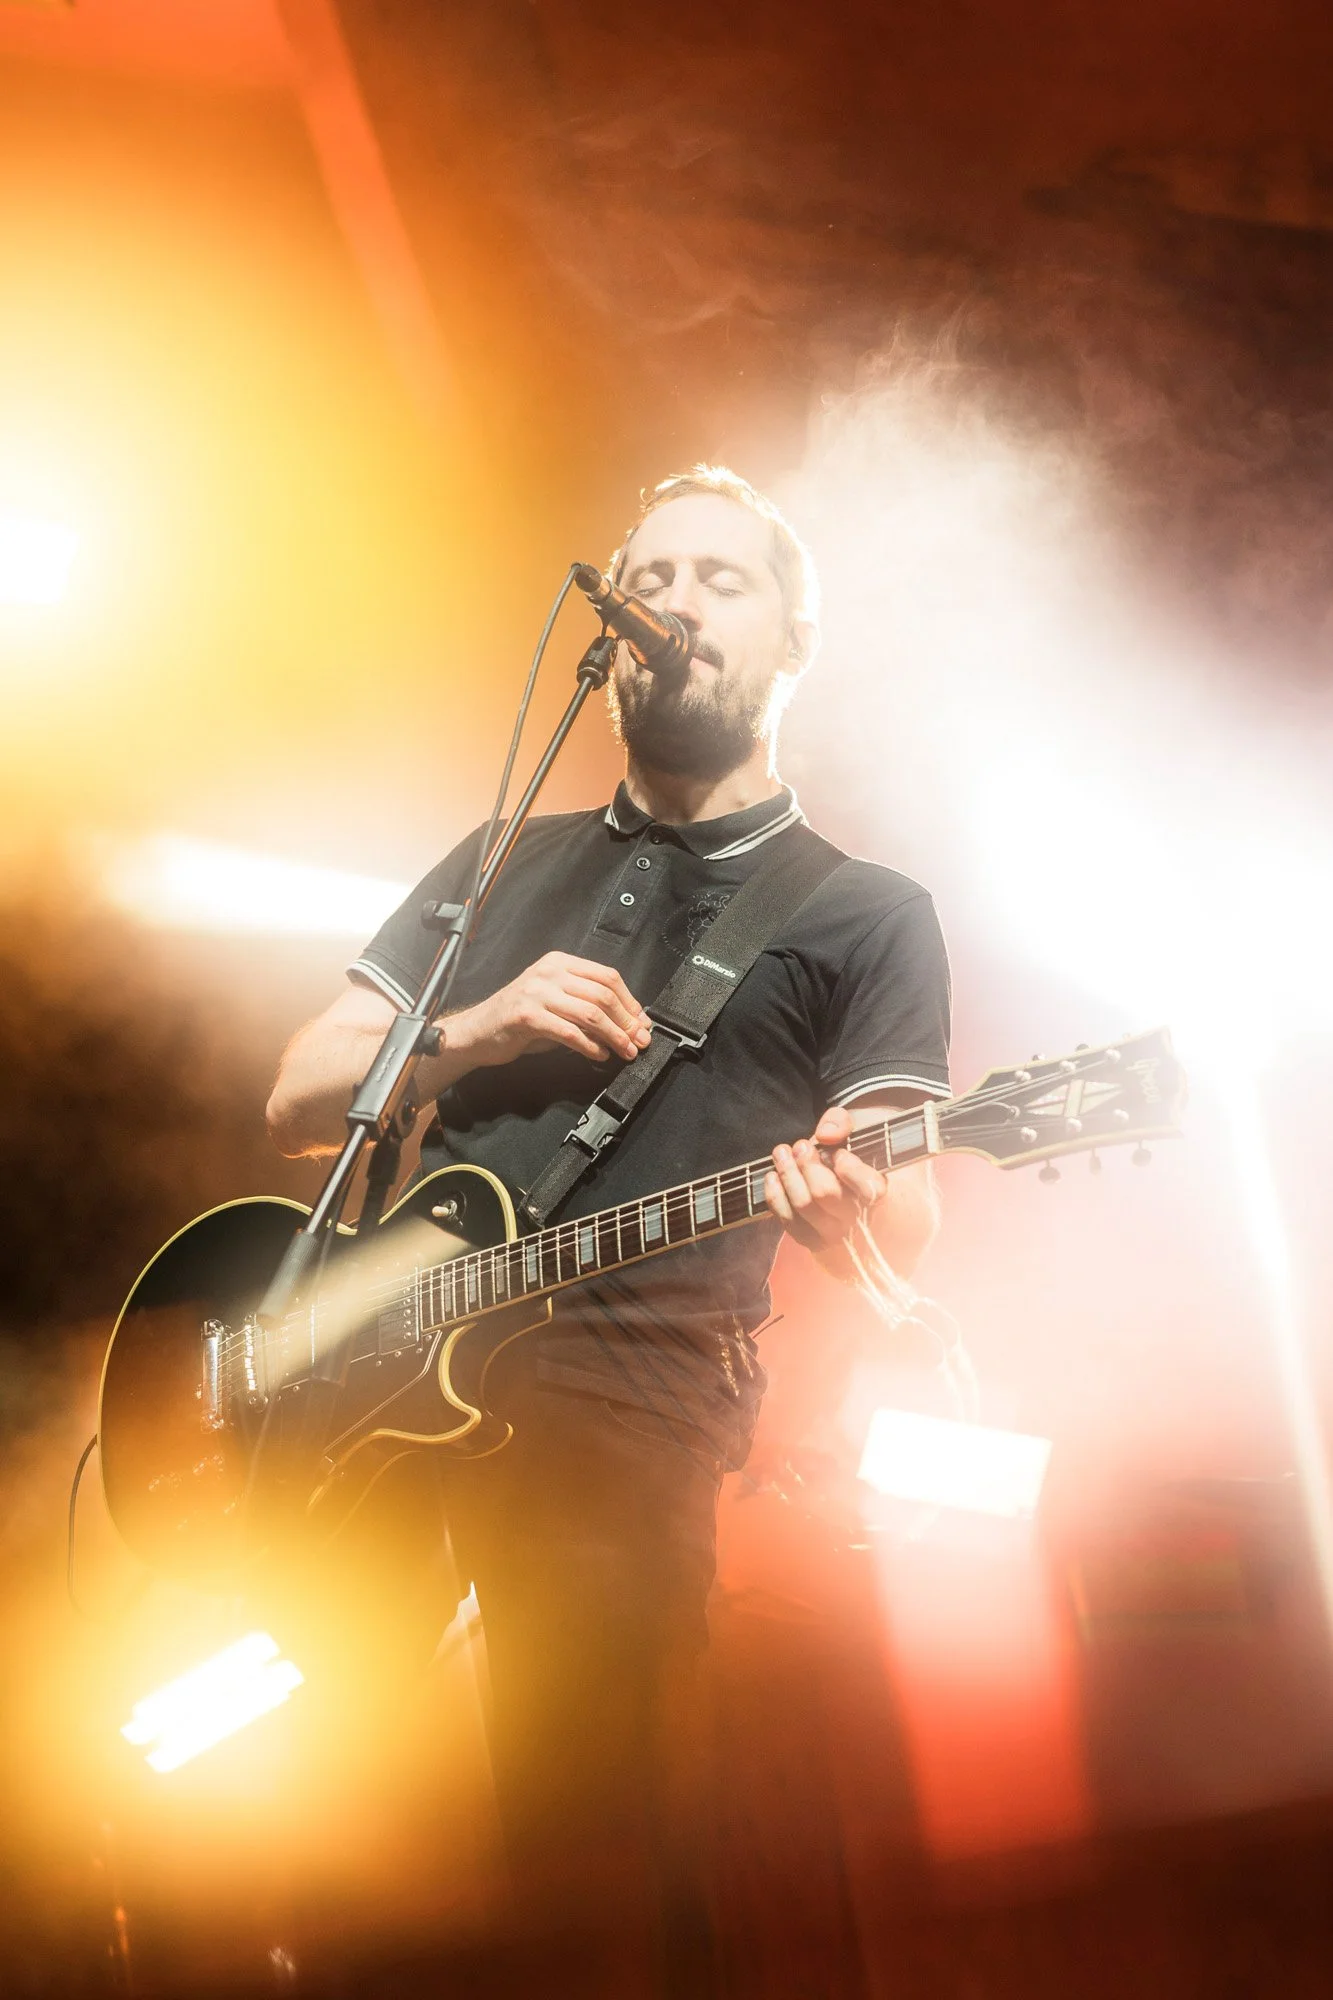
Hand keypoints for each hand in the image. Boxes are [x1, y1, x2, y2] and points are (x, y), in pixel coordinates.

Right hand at [444, 952, 652, 1068]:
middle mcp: (549, 972)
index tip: (642, 1023)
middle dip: (627, 1021)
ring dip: (614, 1036)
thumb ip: (586, 1007)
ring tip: (626, 1051)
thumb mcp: (556, 1004)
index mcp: (559, 962)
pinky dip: (590, 1046)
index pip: (607, 976)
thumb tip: (628, 1023)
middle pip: (603, 994)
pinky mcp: (527, 1015)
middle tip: (640, 1041)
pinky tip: (599, 1055)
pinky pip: (570, 1032)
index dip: (630, 1001)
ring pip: (591, 1013)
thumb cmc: (520, 1020)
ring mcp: (537, 992)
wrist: (477, 1032)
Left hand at [765, 1105, 885, 1275]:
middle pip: (824, 1194)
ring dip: (787, 1174)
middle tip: (800, 1146)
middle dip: (806, 1165)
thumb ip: (841, 1122)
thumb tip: (825, 1135)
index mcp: (878, 1192)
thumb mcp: (853, 1128)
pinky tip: (773, 1176)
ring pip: (803, 1205)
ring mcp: (834, 1234)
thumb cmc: (851, 1152)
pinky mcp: (811, 1240)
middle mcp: (859, 1220)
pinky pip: (788, 1220)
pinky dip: (776, 1195)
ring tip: (782, 1153)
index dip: (849, 1168)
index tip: (838, 1154)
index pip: (868, 1188)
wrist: (846, 1184)